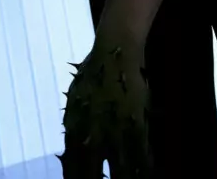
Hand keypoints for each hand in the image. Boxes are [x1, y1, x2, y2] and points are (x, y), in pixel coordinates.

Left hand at [57, 41, 152, 177]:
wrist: (115, 50)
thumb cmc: (93, 74)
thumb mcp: (75, 103)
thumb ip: (73, 129)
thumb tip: (70, 153)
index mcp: (74, 131)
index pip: (73, 171)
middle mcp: (93, 136)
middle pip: (93, 177)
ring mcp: (117, 132)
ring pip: (122, 173)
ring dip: (124, 178)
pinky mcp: (138, 124)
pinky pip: (142, 157)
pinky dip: (144, 169)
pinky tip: (146, 175)